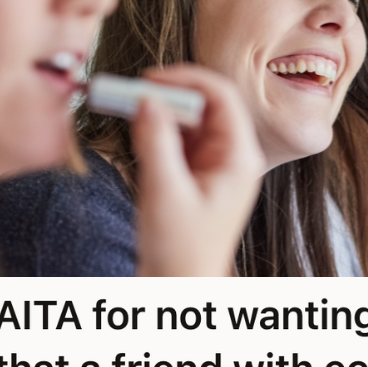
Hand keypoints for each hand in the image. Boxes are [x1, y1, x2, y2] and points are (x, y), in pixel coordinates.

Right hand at [131, 65, 264, 275]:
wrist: (182, 288)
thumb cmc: (181, 251)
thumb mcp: (164, 192)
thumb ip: (155, 142)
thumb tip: (147, 100)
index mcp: (239, 158)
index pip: (222, 96)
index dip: (186, 79)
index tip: (150, 78)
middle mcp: (233, 156)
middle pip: (205, 105)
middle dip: (168, 94)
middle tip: (130, 91)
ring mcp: (216, 164)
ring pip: (190, 120)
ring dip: (160, 111)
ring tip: (127, 108)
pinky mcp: (198, 173)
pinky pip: (180, 138)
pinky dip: (158, 130)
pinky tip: (137, 131)